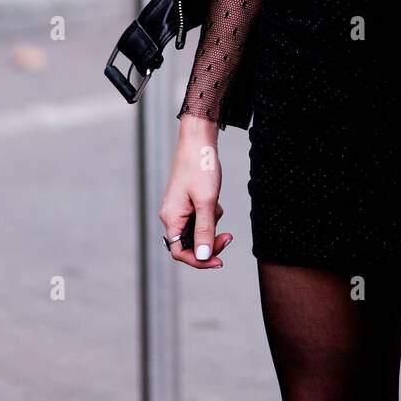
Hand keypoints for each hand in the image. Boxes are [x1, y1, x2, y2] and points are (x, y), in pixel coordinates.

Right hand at [159, 116, 233, 269]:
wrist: (199, 139)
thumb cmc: (200, 166)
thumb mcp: (206, 201)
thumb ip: (205, 231)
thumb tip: (203, 257)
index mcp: (171, 218)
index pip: (180, 253)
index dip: (199, 260)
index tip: (219, 261)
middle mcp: (172, 215)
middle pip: (189, 243)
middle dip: (209, 242)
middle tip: (228, 237)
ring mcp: (179, 207)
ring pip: (197, 229)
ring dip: (211, 225)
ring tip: (218, 207)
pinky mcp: (187, 200)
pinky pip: (199, 216)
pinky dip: (210, 212)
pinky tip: (215, 199)